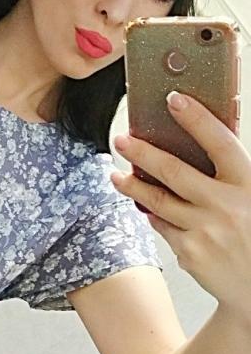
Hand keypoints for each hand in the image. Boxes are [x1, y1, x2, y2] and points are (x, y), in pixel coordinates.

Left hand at [110, 92, 250, 310]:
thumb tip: (200, 147)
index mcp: (248, 185)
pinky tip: (147, 208)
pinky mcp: (189, 253)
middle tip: (121, 139)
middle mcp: (225, 206)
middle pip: (174, 172)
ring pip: (158, 202)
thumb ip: (232, 177)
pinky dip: (154, 216)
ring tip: (116, 176)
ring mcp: (204, 231)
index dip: (196, 119)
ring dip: (133, 186)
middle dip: (142, 152)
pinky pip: (163, 227)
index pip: (220, 142)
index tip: (174, 100)